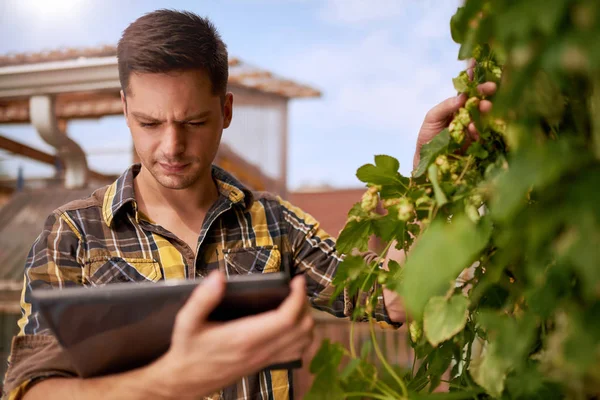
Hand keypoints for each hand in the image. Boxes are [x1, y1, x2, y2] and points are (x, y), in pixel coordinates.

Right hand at [155, 272, 313, 398]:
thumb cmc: (188, 350)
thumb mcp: (187, 322)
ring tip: (296, 303)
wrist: (185, 381)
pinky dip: (302, 336)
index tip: (297, 280)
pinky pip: (296, 352)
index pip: (286, 318)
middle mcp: (260, 350)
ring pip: (303, 342)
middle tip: (296, 289)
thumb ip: (202, 299)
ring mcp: (265, 359)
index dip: (298, 297)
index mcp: (244, 337)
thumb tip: (218, 277)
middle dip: (305, 305)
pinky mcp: (266, 364)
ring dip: (306, 320)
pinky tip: (291, 323)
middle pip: (302, 329)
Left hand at [413, 63, 496, 170]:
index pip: (466, 89)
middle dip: (485, 93)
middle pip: (479, 100)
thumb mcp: (431, 118)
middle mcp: (466, 115)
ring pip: (483, 115)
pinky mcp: (474, 143)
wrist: (426, 162)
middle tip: (492, 87)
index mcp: (456, 106)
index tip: (477, 64)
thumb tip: (462, 97)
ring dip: (485, 110)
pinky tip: (472, 128)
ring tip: (485, 107)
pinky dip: (477, 129)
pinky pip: (480, 134)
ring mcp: (471, 128)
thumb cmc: (427, 138)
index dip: (472, 77)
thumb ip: (445, 107)